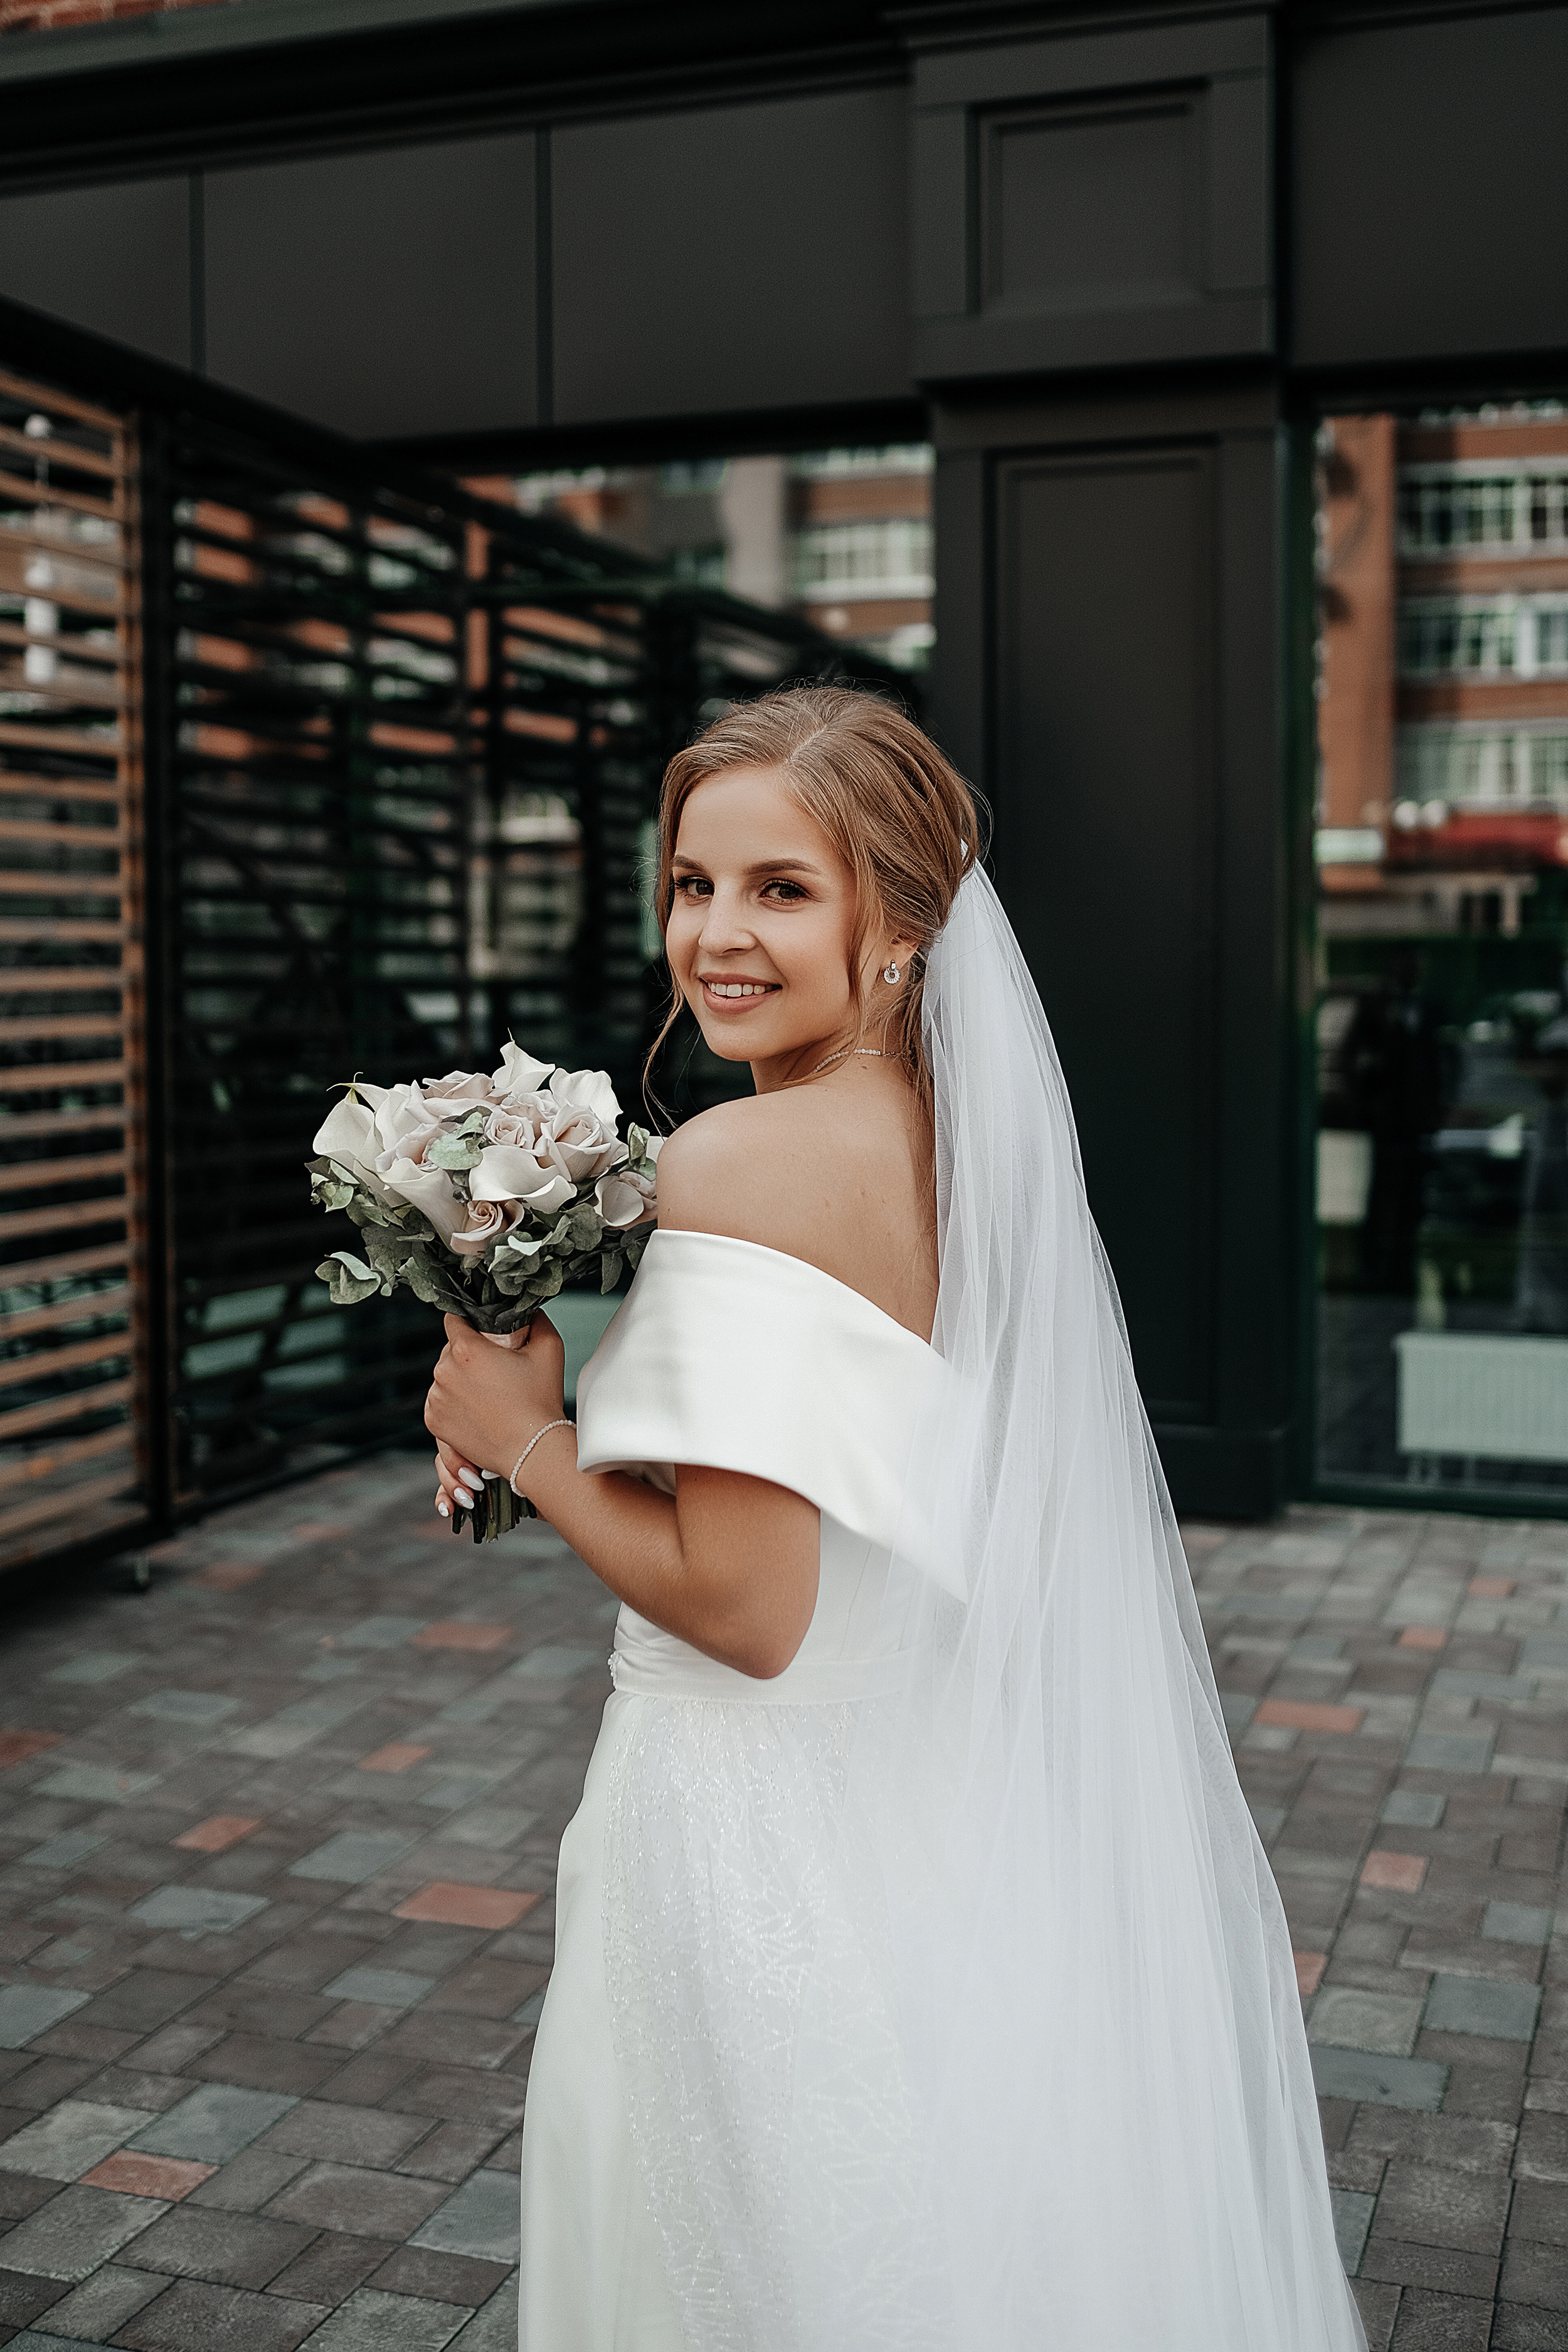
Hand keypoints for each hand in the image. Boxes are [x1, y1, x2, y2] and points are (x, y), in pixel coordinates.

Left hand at [425, 1313, 566, 1510]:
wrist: (532, 1450)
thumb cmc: (540, 1402)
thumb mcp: (549, 1349)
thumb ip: (536, 1319)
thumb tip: (527, 1310)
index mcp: (467, 1350)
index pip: (454, 1319)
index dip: (469, 1322)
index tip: (481, 1331)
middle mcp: (444, 1372)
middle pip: (450, 1350)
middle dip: (469, 1355)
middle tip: (495, 1371)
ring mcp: (436, 1398)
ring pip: (444, 1376)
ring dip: (460, 1379)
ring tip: (488, 1394)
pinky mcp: (434, 1421)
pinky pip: (439, 1401)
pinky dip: (453, 1403)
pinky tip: (478, 1410)